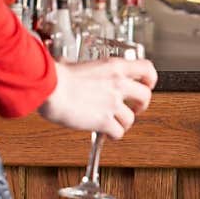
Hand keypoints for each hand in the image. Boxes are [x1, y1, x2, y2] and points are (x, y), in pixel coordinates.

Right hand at [38, 58, 157, 138]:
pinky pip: (118, 133)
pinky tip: (104, 132)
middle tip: (133, 108)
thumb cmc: (56, 76)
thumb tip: (68, 66)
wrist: (49, 87)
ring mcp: (113, 103)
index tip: (146, 84)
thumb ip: (81, 68)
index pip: (147, 69)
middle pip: (146, 96)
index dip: (150, 79)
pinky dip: (112, 135)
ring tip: (113, 123)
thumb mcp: (75, 63)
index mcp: (114, 67)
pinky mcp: (105, 120)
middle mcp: (118, 84)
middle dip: (141, 105)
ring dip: (123, 123)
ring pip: (131, 119)